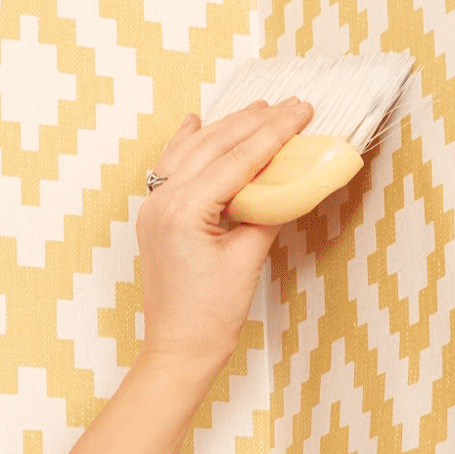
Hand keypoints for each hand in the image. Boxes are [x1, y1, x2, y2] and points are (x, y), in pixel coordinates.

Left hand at [136, 97, 314, 369]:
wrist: (179, 349)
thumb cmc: (212, 315)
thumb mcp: (248, 259)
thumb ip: (265, 212)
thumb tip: (284, 180)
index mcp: (184, 211)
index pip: (237, 159)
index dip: (274, 132)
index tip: (301, 111)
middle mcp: (162, 202)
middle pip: (214, 146)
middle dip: (254, 122)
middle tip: (289, 104)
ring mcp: (154, 207)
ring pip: (192, 151)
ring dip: (226, 127)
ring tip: (258, 108)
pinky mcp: (156, 216)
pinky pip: (171, 167)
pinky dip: (188, 143)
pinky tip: (196, 122)